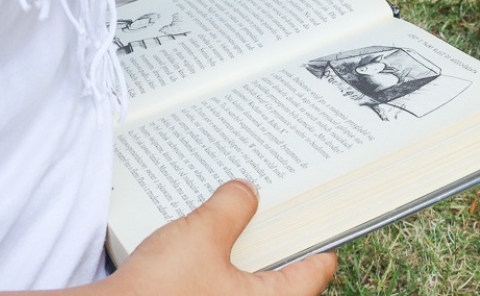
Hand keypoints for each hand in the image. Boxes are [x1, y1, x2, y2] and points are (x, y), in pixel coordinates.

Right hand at [110, 180, 335, 295]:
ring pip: (246, 282)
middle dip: (273, 236)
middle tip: (271, 203)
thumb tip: (245, 192)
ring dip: (240, 251)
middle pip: (280, 274)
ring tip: (231, 216)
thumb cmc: (158, 294)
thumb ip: (231, 207)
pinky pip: (218, 288)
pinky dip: (216, 266)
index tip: (320, 212)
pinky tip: (199, 243)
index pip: (315, 271)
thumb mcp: (201, 235)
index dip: (318, 236)